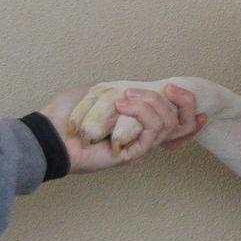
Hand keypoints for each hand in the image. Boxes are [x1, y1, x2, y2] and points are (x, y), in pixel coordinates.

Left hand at [43, 83, 205, 172]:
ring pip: (167, 125)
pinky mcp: (131, 155)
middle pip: (182, 124)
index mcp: (137, 122)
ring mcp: (138, 146)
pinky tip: (123, 105)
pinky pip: (152, 133)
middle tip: (165, 87)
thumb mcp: (101, 89)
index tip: (188, 94)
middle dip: (182, 101)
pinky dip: (141, 114)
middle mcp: (141, 136)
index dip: (190, 110)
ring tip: (125, 98)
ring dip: (150, 104)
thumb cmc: (69, 114)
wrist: (50, 133)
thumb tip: (147, 86)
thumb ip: (125, 88)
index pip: (175, 122)